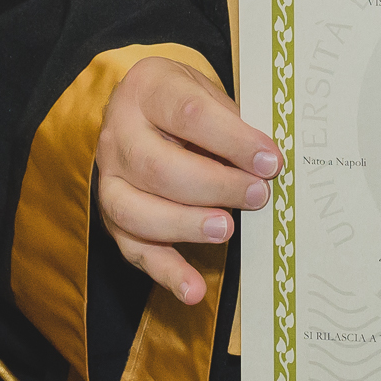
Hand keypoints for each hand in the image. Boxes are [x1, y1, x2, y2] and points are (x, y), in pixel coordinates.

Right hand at [94, 55, 281, 305]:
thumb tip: (268, 164)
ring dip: (186, 225)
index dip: (233, 140)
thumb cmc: (186, 104)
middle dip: (214, 186)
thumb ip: (232, 124)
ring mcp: (109, 178)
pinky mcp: (112, 218)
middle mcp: (118, 134)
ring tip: (226, 230)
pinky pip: (134, 249)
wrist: (143, 111)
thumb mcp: (208, 94)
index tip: (270, 161)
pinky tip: (194, 289)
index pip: (188, 114)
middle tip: (257, 195)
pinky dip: (166, 273)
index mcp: (147, 90)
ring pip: (136, 211)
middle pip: (157, 167)